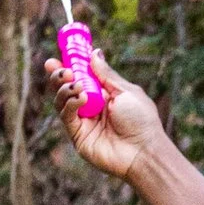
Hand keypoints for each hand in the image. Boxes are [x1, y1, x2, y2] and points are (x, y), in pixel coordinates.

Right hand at [45, 40, 167, 184]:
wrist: (144, 151)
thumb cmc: (142, 121)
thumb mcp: (126, 91)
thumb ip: (106, 74)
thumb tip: (94, 53)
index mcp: (103, 94)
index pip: (80, 76)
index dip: (68, 65)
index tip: (59, 56)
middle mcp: (91, 107)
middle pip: (65, 88)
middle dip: (59, 76)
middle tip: (61, 69)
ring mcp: (83, 121)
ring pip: (61, 101)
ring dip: (65, 89)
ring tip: (76, 85)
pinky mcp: (78, 136)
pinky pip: (66, 115)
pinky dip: (70, 103)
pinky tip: (82, 99)